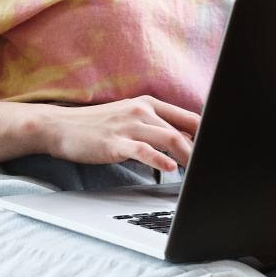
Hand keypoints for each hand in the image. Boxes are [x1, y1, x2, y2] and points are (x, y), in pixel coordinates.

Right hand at [37, 95, 199, 173]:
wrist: (58, 126)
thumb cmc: (94, 127)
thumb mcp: (127, 120)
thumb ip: (155, 128)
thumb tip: (185, 143)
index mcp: (146, 104)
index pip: (189, 117)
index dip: (207, 133)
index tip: (218, 149)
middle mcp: (141, 111)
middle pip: (184, 130)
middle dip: (201, 150)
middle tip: (211, 167)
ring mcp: (128, 126)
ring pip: (169, 139)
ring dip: (188, 157)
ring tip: (199, 172)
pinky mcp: (116, 143)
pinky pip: (144, 150)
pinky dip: (159, 160)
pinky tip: (171, 168)